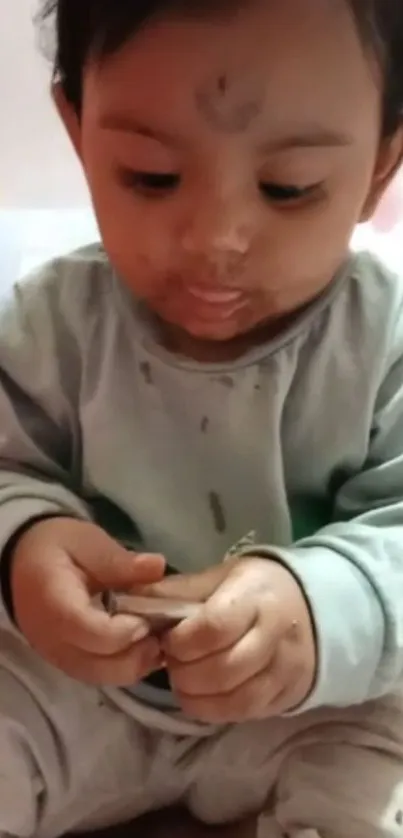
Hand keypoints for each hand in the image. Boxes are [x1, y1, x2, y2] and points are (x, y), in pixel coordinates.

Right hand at [11, 517, 164, 684]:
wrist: (24, 564)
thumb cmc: (57, 548)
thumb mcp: (87, 542)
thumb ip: (119, 560)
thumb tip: (158, 567)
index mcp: (53, 602)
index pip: (86, 630)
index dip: (122, 631)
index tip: (148, 619)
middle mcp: (52, 639)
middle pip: (97, 665)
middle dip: (136, 654)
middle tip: (162, 632)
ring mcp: (58, 656)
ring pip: (102, 677)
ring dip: (135, 664)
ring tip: (156, 638)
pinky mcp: (68, 663)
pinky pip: (99, 676)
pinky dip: (125, 667)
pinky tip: (143, 645)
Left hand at [146, 557, 315, 722]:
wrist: (315, 609)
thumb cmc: (255, 589)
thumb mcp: (220, 577)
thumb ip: (178, 591)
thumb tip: (129, 599)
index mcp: (255, 596)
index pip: (214, 628)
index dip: (182, 641)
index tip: (168, 640)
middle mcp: (275, 635)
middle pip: (222, 669)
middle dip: (184, 671)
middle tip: (172, 661)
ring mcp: (285, 670)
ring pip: (234, 699)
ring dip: (196, 695)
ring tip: (184, 679)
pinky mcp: (286, 695)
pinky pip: (245, 714)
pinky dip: (214, 710)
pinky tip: (202, 695)